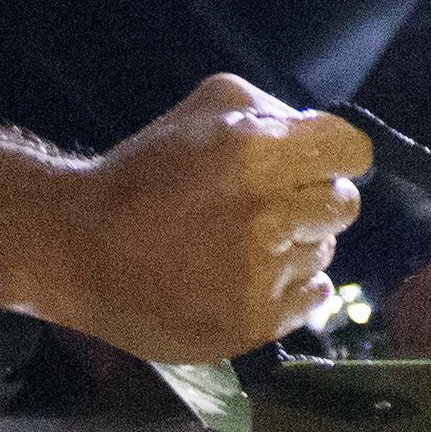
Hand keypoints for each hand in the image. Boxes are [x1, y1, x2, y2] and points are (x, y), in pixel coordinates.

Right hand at [41, 73, 368, 363]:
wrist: (78, 248)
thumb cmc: (144, 171)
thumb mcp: (206, 108)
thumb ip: (272, 111)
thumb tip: (317, 136)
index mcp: (258, 154)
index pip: (352, 152)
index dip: (335, 154)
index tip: (313, 162)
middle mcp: (267, 215)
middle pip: (344, 205)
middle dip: (315, 198)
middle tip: (275, 203)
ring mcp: (262, 275)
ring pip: (324, 253)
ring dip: (297, 243)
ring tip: (244, 242)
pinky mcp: (252, 323)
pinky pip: (314, 300)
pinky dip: (294, 285)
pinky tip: (257, 274)